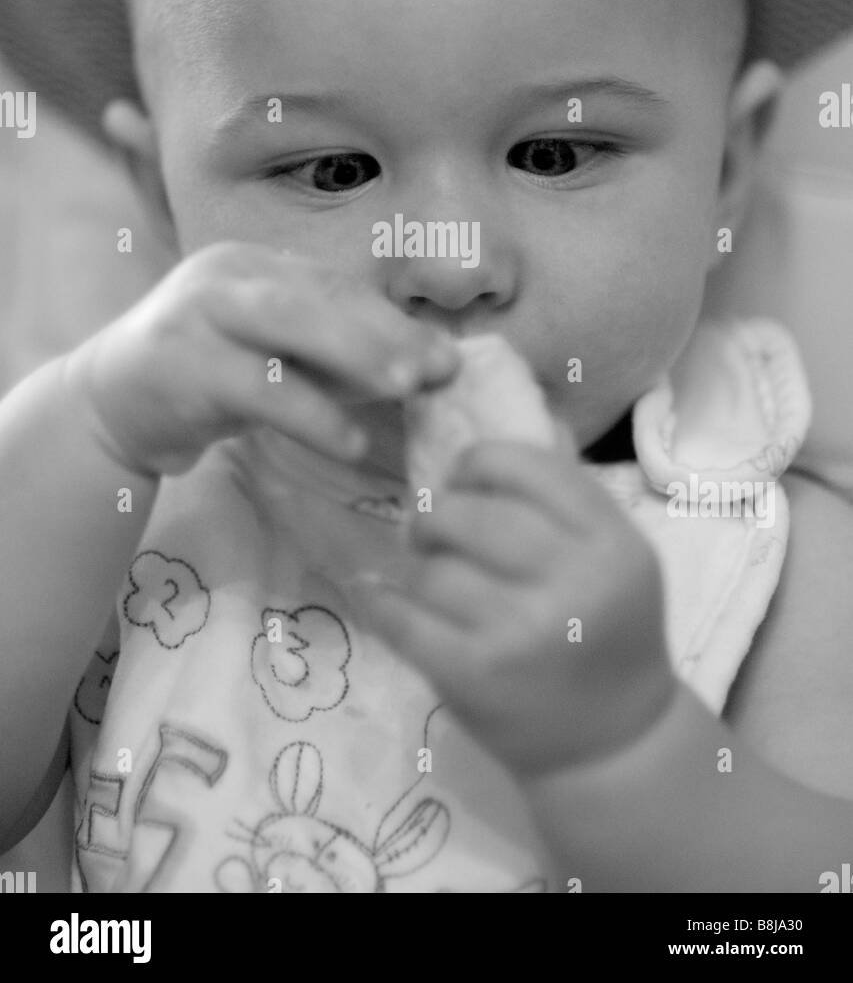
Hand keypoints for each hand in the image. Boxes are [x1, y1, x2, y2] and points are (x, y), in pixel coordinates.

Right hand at [61, 242, 458, 476]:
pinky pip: (255, 386)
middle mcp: (225, 274)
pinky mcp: (178, 362)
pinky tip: (350, 441)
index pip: (336, 286)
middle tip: (441, 367)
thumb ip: (343, 360)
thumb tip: (430, 370)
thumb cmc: (210, 381)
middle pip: (317, 293)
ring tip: (407, 389)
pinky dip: (309, 413)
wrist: (109, 407)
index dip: (395, 320)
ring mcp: (197, 312)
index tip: (447, 357)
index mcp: (256, 263)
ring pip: (285, 322)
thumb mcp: (278, 360)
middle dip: (385, 330)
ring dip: (354, 354)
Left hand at [357, 432, 675, 776]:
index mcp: (611, 541)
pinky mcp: (474, 675)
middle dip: (439, 515)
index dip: (479, 461)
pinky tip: (380, 596)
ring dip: (424, 570)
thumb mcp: (614, 553)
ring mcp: (521, 632)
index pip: (525, 465)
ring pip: (435, 568)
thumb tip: (509, 403)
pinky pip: (404, 619)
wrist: (612, 742)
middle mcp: (572, 582)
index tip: (463, 476)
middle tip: (434, 529)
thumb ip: (565, 489)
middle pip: (471, 514)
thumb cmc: (607, 631)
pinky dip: (384, 604)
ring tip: (436, 581)